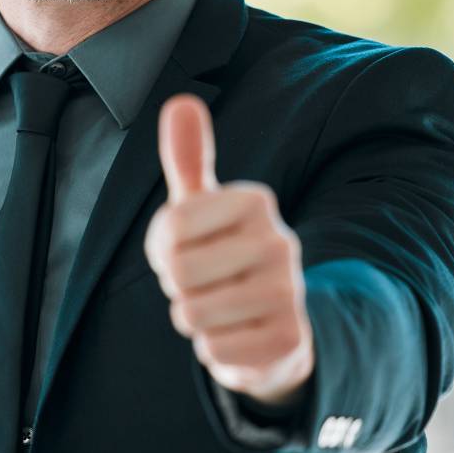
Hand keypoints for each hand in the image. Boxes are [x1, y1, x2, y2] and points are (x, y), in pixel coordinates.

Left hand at [143, 93, 314, 405]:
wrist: (277, 323)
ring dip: (193, 319)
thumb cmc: (224, 255)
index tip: (188, 247)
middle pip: (178, 272)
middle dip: (176, 286)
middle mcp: (281, 240)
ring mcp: (291, 292)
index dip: (162, 247)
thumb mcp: (203, 207)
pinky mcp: (290, 340)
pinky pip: (213, 351)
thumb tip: (181, 101)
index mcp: (255, 201)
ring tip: (219, 308)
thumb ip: (189, 159)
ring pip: (192, 314)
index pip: (169, 226)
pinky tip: (237, 336)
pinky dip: (214, 351)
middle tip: (203, 283)